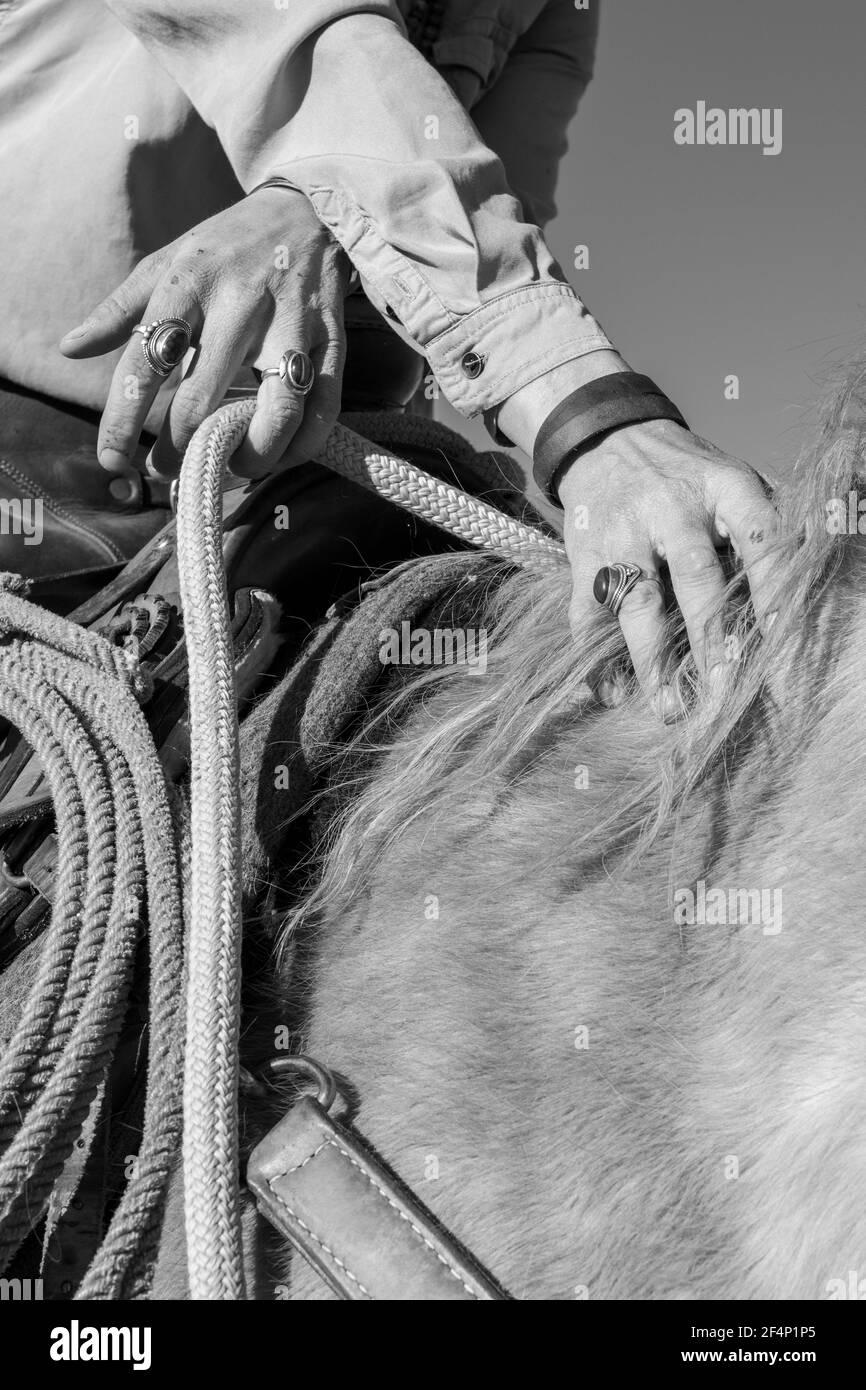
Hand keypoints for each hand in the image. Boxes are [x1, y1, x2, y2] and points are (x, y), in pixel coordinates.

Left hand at [59, 187, 349, 478]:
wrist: (308, 207)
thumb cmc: (228, 245)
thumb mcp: (168, 262)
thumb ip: (119, 310)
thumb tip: (70, 348)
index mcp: (188, 283)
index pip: (146, 361)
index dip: (124, 418)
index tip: (112, 460)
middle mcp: (239, 304)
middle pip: (202, 398)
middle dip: (179, 449)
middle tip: (169, 469)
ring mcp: (291, 324)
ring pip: (276, 412)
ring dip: (250, 456)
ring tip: (231, 467)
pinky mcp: (332, 339)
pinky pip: (323, 407)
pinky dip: (302, 444)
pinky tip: (281, 454)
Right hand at [558, 418, 779, 715]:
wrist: (607, 438)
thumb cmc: (686, 473)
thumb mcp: (732, 476)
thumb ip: (768, 519)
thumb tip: (817, 568)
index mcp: (723, 485)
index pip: (758, 538)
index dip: (773, 590)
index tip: (785, 641)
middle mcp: (671, 507)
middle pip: (696, 577)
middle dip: (712, 638)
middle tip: (726, 691)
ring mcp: (624, 532)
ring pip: (639, 602)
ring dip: (653, 660)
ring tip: (670, 709)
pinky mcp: (584, 556)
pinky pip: (586, 613)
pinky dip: (596, 656)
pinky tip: (614, 693)